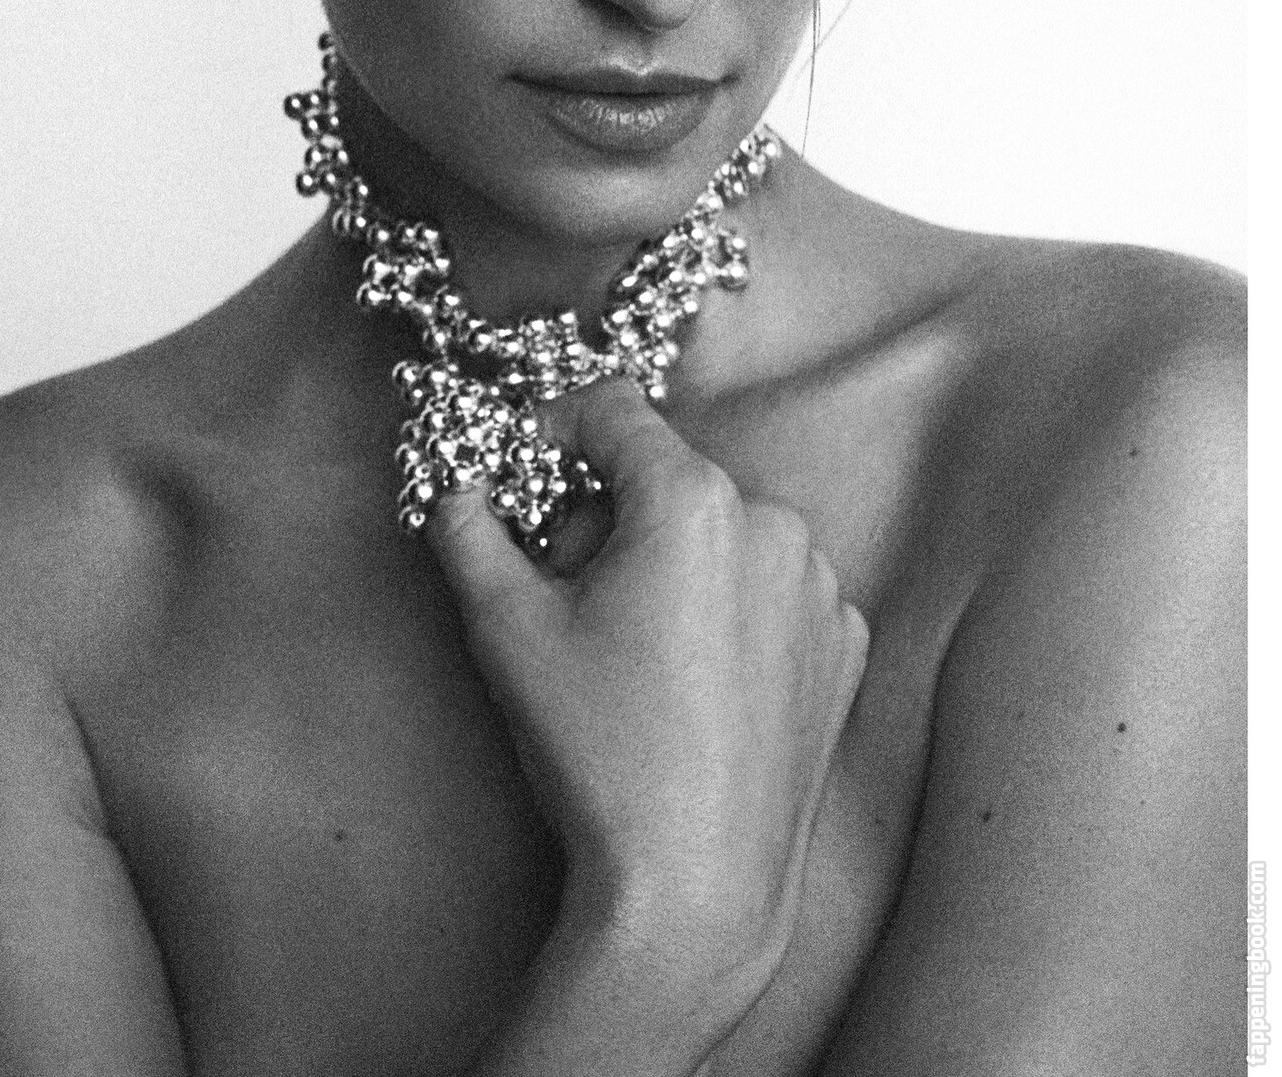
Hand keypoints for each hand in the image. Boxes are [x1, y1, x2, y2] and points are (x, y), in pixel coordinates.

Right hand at [426, 379, 868, 1004]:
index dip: (551, 432)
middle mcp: (774, 521)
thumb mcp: (505, 627)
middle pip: (664, 477)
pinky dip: (728, 607)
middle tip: (565, 592)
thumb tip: (453, 479)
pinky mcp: (844, 642)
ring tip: (633, 649)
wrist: (694, 886)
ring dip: (671, 559)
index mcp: (693, 499)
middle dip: (606, 514)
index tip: (520, 482)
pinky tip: (694, 679)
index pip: (611, 410)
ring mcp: (820, 584)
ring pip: (721, 531)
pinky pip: (771, 587)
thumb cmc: (599, 751)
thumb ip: (467, 526)